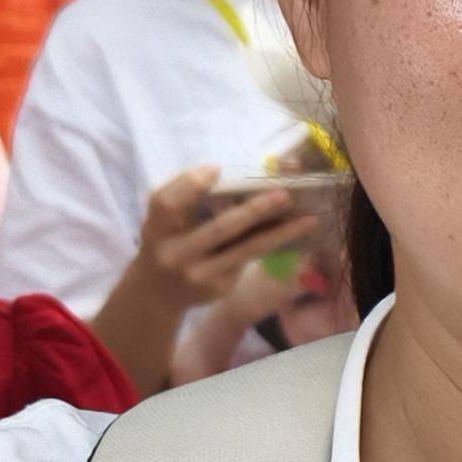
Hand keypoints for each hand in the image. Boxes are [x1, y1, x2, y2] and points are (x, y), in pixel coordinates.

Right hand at [131, 165, 308, 308]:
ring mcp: (200, 275)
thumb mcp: (161, 221)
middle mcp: (174, 255)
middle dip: (255, 211)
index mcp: (155, 229)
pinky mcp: (220, 288)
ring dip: (280, 233)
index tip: (217, 169)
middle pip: (219, 229)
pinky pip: (250, 258)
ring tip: (307, 219)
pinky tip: (294, 231)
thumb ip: (183, 197)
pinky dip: (272, 242)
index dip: (190, 185)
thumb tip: (220, 173)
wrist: (159, 293)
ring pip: (246, 249)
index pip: (166, 204)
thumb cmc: (166, 241)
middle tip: (284, 194)